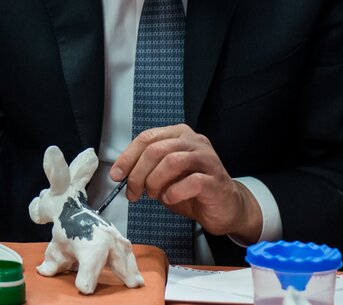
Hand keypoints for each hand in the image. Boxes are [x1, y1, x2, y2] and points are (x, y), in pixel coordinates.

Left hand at [110, 124, 261, 241]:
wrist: (225, 207)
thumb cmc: (193, 191)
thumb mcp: (164, 176)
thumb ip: (146, 169)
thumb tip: (122, 174)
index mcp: (178, 135)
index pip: (147, 138)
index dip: (128, 157)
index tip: (117, 174)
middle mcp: (194, 141)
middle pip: (156, 149)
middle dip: (138, 173)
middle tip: (133, 192)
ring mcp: (207, 159)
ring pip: (172, 161)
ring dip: (155, 181)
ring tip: (154, 195)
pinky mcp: (216, 179)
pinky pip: (191, 181)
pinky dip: (174, 192)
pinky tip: (170, 198)